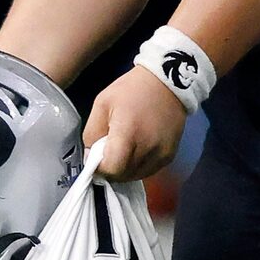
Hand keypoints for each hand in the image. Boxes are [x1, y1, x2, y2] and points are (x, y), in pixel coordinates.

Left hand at [86, 68, 187, 182]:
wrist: (167, 83)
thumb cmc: (131, 91)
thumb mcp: (101, 104)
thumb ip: (91, 134)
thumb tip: (90, 158)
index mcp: (128, 134)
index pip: (112, 168)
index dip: (100, 167)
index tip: (96, 159)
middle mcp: (147, 148)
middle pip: (123, 175)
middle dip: (112, 169)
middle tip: (108, 153)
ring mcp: (161, 153)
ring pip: (136, 175)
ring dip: (125, 169)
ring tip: (123, 149)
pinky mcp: (169, 155)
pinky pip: (148, 170)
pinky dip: (139, 165)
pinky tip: (136, 149)